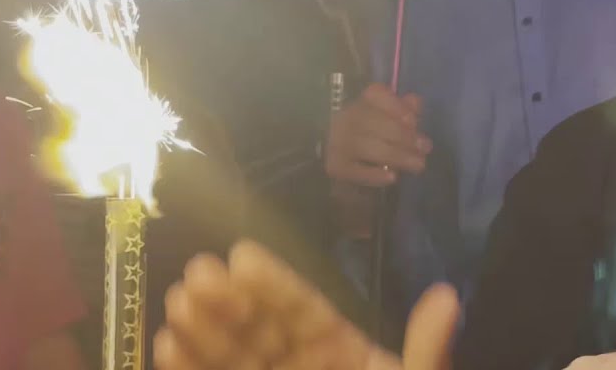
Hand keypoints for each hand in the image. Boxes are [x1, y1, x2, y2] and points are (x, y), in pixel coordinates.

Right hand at [153, 240, 459, 369]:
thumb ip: (426, 354)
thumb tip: (447, 294)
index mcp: (344, 356)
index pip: (305, 312)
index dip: (275, 285)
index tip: (242, 256)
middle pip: (259, 331)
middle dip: (227, 302)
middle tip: (197, 275)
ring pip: (231, 360)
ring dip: (201, 334)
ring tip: (177, 307)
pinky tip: (167, 348)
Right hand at [325, 84, 430, 187]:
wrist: (344, 169)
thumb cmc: (374, 141)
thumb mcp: (391, 123)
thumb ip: (403, 111)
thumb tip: (414, 102)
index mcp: (361, 102)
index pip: (375, 94)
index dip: (395, 105)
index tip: (413, 120)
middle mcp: (346, 119)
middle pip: (374, 121)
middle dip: (403, 135)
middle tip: (425, 147)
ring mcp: (337, 143)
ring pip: (368, 146)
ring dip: (396, 155)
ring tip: (418, 164)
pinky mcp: (335, 167)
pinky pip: (355, 170)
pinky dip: (374, 174)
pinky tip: (392, 177)